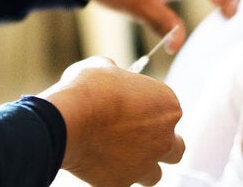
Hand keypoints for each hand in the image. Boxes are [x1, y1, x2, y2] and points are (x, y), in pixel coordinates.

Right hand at [39, 57, 185, 186]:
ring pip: (154, 174)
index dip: (151, 111)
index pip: (169, 111)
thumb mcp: (104, 68)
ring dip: (140, 166)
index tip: (133, 109)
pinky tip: (98, 164)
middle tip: (139, 138)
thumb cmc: (87, 89)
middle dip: (161, 145)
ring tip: (118, 155)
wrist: (67, 120)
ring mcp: (145, 164)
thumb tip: (111, 74)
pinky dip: (114, 176)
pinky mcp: (122, 183)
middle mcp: (163, 138)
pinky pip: (123, 183)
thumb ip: (117, 75)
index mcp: (167, 105)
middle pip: (175, 149)